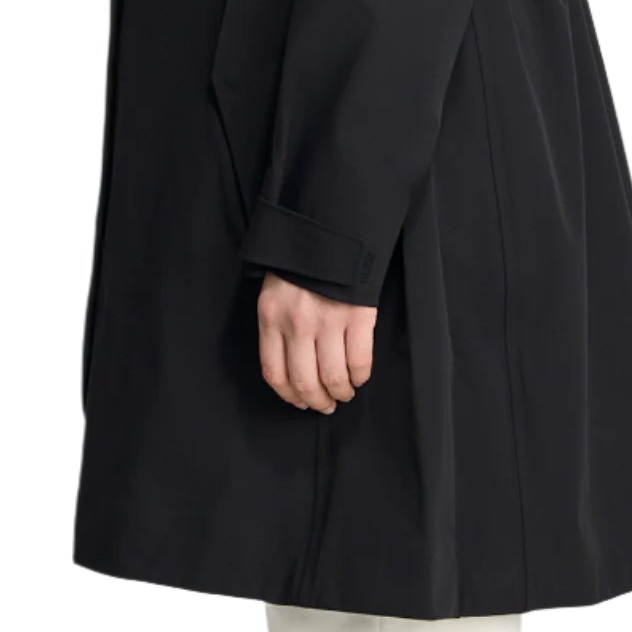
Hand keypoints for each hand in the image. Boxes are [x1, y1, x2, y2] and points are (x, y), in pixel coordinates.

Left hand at [257, 271, 376, 412]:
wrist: (332, 227)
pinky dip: (360, 376)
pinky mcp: (357, 315)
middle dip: (317, 401)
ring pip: (333, 377)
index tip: (300, 402)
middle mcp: (297, 323)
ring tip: (344, 393)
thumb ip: (277, 325)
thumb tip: (291, 367)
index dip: (289, 395)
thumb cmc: (301, 262)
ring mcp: (328, 320)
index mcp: (271, 316)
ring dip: (340, 392)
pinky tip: (359, 376)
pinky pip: (359, 361)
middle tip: (326, 404)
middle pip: (304, 382)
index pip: (275, 373)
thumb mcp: (275, 291)